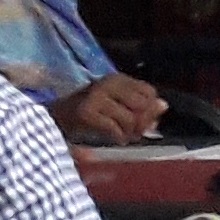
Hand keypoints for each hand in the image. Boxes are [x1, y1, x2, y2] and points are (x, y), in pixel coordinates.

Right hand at [54, 75, 170, 145]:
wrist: (55, 118)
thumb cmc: (91, 113)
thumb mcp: (118, 105)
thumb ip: (141, 106)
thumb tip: (164, 105)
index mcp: (117, 79)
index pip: (149, 92)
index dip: (151, 110)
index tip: (145, 121)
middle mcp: (107, 84)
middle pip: (142, 105)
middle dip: (143, 123)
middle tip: (136, 133)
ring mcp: (96, 97)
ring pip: (130, 118)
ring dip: (131, 133)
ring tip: (125, 137)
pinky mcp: (87, 112)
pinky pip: (115, 128)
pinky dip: (119, 138)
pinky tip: (117, 140)